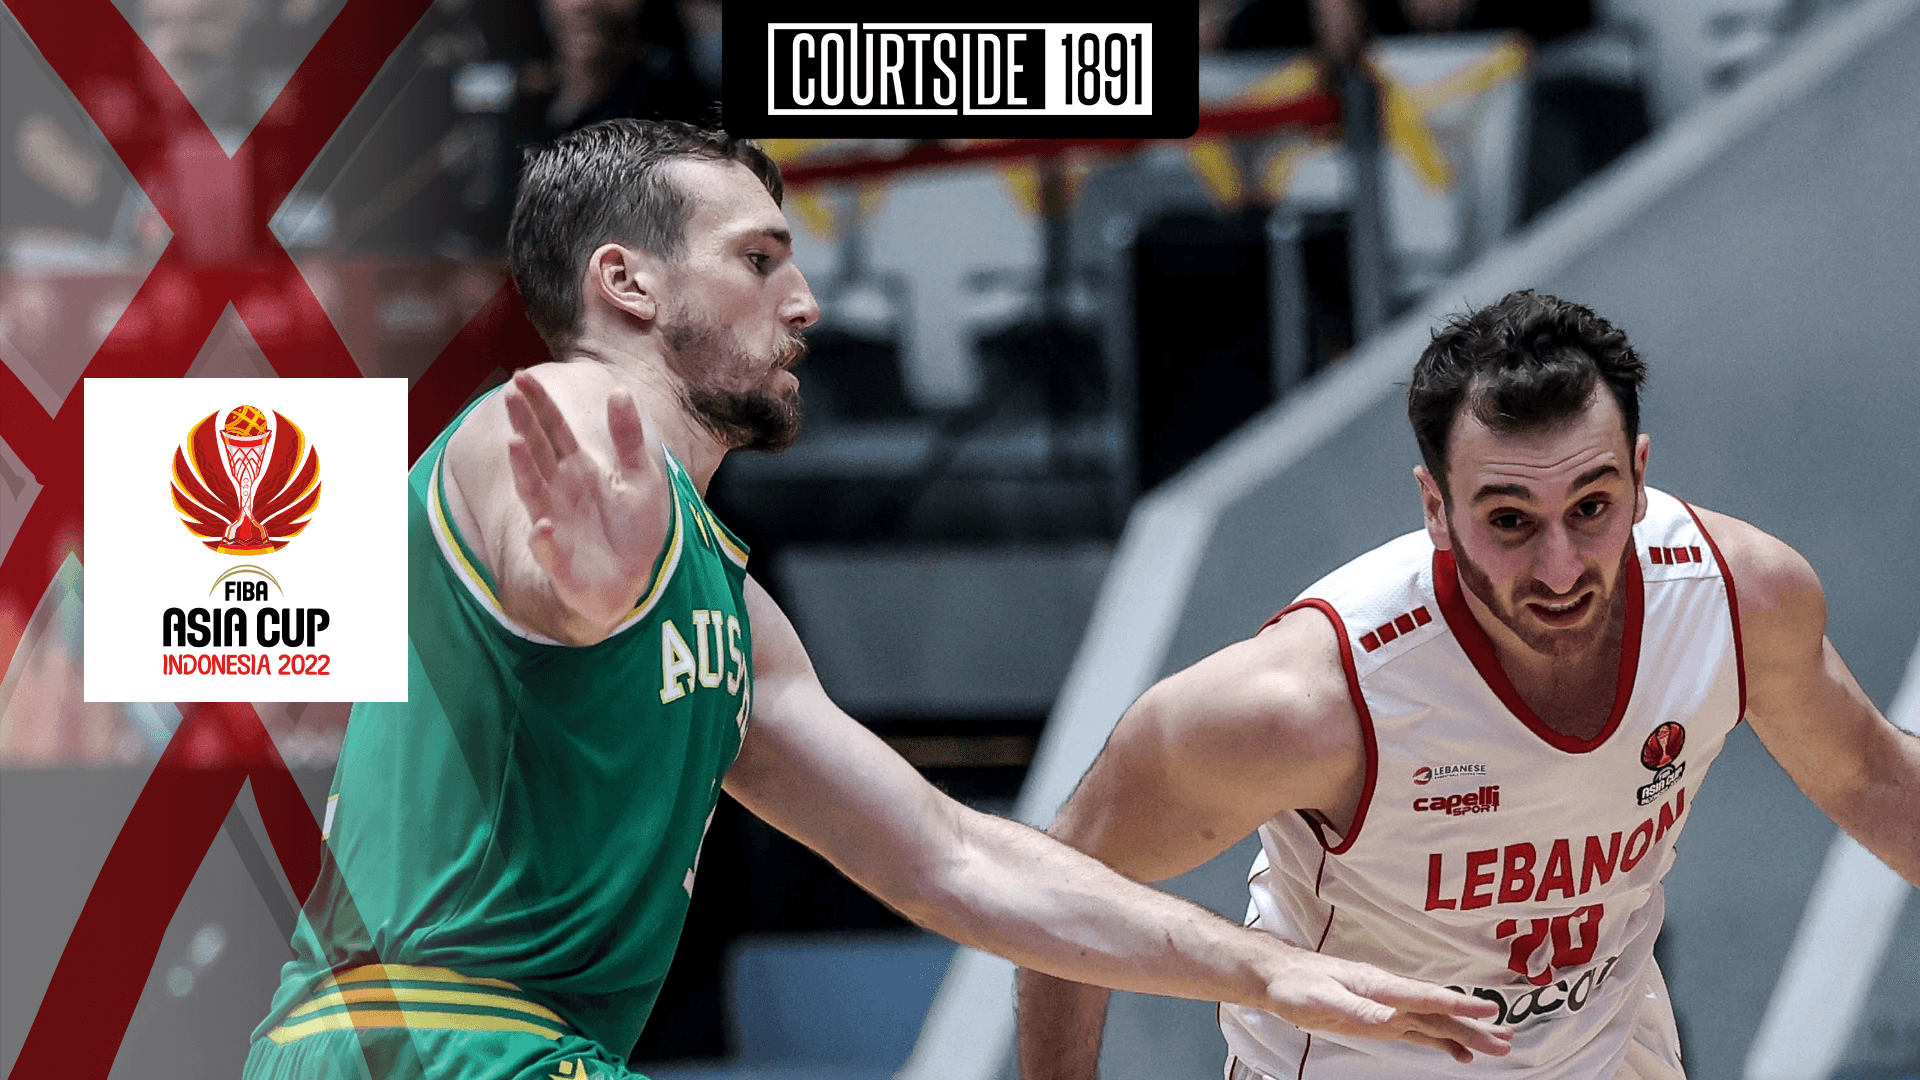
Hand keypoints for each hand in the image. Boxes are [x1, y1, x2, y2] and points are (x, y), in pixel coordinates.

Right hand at [504, 369, 665, 635]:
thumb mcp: (641, 478)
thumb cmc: (631, 529)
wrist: (632, 580)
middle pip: (538, 452)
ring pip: (533, 492)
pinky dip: (543, 538)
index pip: (554, 430)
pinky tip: (543, 525)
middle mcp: (559, 491)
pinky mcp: (558, 558)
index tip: (521, 375)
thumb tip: (619, 390)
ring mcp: (554, 523)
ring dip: (523, 470)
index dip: (539, 403)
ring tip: (515, 443)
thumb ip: (628, 438)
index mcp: (579, 469)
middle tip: (510, 393)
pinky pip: (547, 547)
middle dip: (524, 424)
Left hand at [1254, 949, 1511, 1061]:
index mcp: (1380, 987)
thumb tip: (1390, 1018)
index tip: (1489, 1009)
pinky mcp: (1383, 1020)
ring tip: (1500, 1045)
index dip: (1457, 1004)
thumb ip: (1357, 1009)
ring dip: (1467, 1034)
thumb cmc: (1299, 985)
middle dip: (1473, 1026)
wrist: (1282, 977)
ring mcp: (1389, 1008)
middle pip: (1439, 1014)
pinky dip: (1442, 1043)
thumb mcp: (1322, 999)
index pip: (1425, 997)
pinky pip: (1419, 1032)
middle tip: (1507, 1040)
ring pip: (1436, 1023)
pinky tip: (1460, 1054)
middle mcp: (1391, 996)